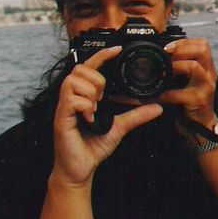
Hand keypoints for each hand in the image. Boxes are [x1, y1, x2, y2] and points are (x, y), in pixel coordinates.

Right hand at [52, 46, 162, 186]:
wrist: (81, 169)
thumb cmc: (93, 146)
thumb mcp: (120, 127)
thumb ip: (136, 115)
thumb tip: (157, 107)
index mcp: (83, 96)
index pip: (89, 67)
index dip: (102, 55)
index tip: (117, 49)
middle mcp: (71, 98)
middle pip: (80, 69)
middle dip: (97, 80)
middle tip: (103, 99)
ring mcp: (64, 107)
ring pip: (74, 81)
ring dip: (91, 93)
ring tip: (95, 110)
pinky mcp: (60, 118)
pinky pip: (72, 100)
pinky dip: (86, 107)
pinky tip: (90, 119)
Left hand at [159, 38, 217, 129]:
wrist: (202, 124)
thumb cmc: (192, 100)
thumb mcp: (191, 80)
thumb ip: (182, 66)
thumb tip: (161, 54)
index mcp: (208, 67)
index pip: (202, 44)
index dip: (184, 41)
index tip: (168, 47)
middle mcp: (210, 74)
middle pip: (202, 49)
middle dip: (181, 48)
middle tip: (166, 55)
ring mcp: (206, 87)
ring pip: (194, 67)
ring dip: (175, 66)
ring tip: (163, 72)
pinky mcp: (198, 100)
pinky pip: (178, 93)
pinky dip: (163, 94)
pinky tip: (155, 95)